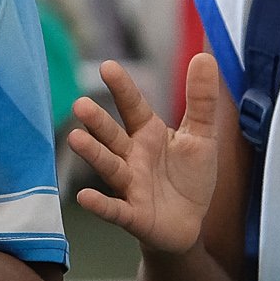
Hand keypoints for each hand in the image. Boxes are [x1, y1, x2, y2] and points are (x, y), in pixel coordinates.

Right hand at [70, 55, 227, 257]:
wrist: (188, 225)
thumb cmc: (188, 177)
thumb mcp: (202, 136)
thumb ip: (201, 100)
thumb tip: (204, 56)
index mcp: (147, 133)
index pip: (133, 106)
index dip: (122, 88)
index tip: (108, 67)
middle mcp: (132, 156)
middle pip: (112, 135)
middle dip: (97, 122)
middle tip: (81, 104)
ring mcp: (129, 185)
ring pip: (109, 167)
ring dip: (93, 154)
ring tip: (75, 138)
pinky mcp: (132, 214)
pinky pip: (114, 209)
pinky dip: (100, 204)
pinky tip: (84, 198)